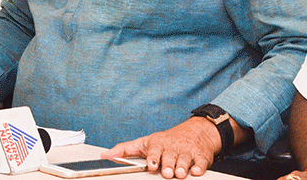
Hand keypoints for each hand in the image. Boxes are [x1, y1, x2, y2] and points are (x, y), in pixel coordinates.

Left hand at [101, 117, 220, 178]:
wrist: (196, 131)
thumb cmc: (166, 141)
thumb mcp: (145, 142)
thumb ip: (125, 149)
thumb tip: (105, 155)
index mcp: (159, 143)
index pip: (155, 149)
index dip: (154, 157)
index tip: (152, 164)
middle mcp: (173, 146)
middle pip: (170, 156)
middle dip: (169, 164)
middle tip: (167, 172)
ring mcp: (187, 150)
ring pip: (185, 159)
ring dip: (182, 166)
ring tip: (180, 173)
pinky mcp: (201, 155)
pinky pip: (201, 161)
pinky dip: (200, 166)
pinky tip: (197, 170)